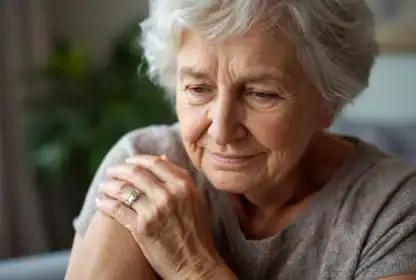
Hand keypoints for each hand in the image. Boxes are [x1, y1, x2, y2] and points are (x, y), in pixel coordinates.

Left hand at [96, 154, 218, 279]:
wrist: (196, 263)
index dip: (137, 159)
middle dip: (119, 170)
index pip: (155, 163)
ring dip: (109, 185)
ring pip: (124, 189)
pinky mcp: (142, 227)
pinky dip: (106, 203)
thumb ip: (181, 179)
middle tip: (111, 171)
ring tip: (103, 186)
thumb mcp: (196, 200)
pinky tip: (100, 202)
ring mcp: (154, 210)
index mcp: (183, 185)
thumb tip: (164, 159)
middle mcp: (168, 194)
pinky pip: (118, 209)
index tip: (128, 161)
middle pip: (136, 172)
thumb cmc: (197, 232)